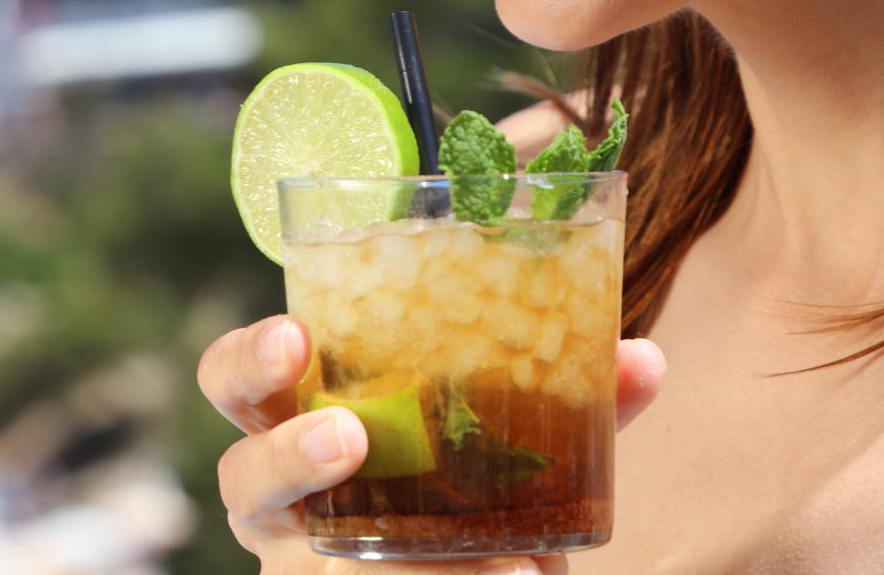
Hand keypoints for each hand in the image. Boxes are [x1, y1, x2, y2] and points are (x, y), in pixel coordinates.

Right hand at [199, 314, 666, 572]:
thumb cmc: (472, 489)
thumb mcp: (514, 440)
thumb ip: (575, 400)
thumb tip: (643, 361)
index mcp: (308, 416)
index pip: (241, 378)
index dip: (250, 356)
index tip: (296, 333)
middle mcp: (290, 501)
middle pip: (240, 471)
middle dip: (278, 450)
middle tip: (345, 435)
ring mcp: (309, 569)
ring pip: (292, 556)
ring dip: (358, 543)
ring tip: (422, 541)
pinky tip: (509, 572)